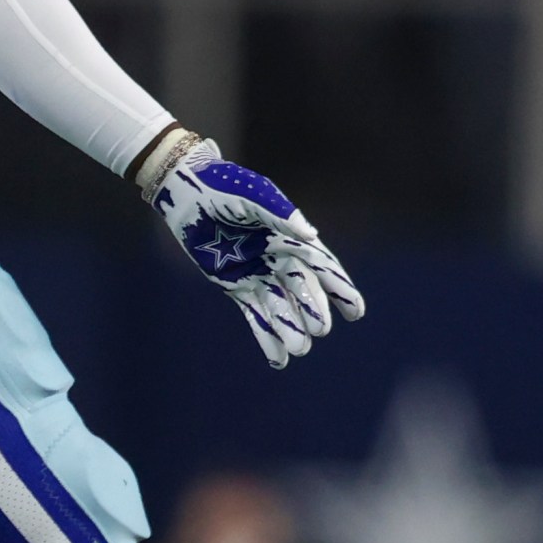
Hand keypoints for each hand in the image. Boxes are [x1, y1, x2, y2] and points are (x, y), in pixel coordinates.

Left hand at [146, 138, 364, 367]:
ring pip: (280, 306)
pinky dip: (266, 335)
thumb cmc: (223, 185)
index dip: (340, 289)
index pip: (321, 266)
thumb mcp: (253, 193)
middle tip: (320, 330)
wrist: (186, 191)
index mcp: (289, 235)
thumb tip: (311, 235)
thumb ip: (280, 212)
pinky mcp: (234, 283)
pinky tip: (278, 356)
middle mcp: (278, 256)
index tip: (356, 311)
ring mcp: (257, 272)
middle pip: (302, 289)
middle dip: (313, 310)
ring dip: (291, 328)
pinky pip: (254, 313)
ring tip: (299, 349)